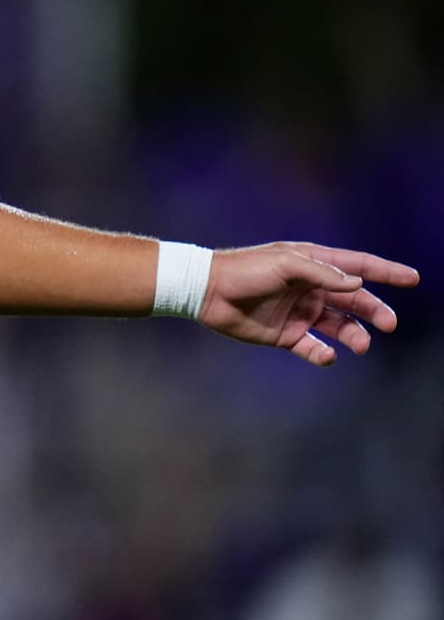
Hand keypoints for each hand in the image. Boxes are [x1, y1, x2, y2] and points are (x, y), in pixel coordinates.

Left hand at [200, 242, 418, 366]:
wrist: (207, 291)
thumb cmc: (245, 269)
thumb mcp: (285, 264)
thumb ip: (322, 273)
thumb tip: (358, 283)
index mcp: (313, 265)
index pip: (358, 267)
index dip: (386, 272)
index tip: (412, 278)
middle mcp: (311, 288)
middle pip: (355, 301)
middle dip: (376, 311)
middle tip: (389, 324)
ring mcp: (300, 312)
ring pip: (340, 326)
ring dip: (355, 335)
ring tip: (361, 344)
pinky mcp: (286, 335)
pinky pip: (313, 347)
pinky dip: (324, 354)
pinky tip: (326, 355)